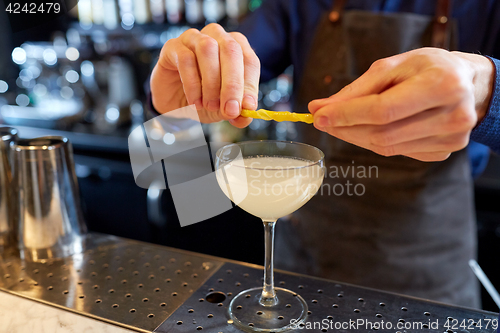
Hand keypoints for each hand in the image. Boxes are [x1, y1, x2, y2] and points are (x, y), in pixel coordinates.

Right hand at [150, 24, 259, 127]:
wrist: (174, 103)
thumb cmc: (203, 99)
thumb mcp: (223, 109)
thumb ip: (237, 112)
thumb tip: (246, 115)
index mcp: (236, 49)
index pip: (250, 61)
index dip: (250, 84)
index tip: (247, 107)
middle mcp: (217, 37)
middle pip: (231, 50)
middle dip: (232, 84)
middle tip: (229, 109)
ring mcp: (193, 38)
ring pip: (208, 49)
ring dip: (211, 83)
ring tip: (209, 105)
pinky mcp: (173, 46)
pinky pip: (185, 59)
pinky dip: (192, 84)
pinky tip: (195, 102)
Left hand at [309, 48, 494, 160]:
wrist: (468, 84)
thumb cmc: (428, 68)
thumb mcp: (394, 66)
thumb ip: (357, 89)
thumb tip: (320, 107)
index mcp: (441, 85)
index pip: (383, 110)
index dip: (347, 115)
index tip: (318, 115)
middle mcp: (452, 116)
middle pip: (382, 134)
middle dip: (345, 128)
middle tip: (322, 120)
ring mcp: (450, 139)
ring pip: (386, 147)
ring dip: (355, 137)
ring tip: (340, 123)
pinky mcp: (444, 153)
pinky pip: (397, 152)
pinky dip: (375, 142)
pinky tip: (369, 129)